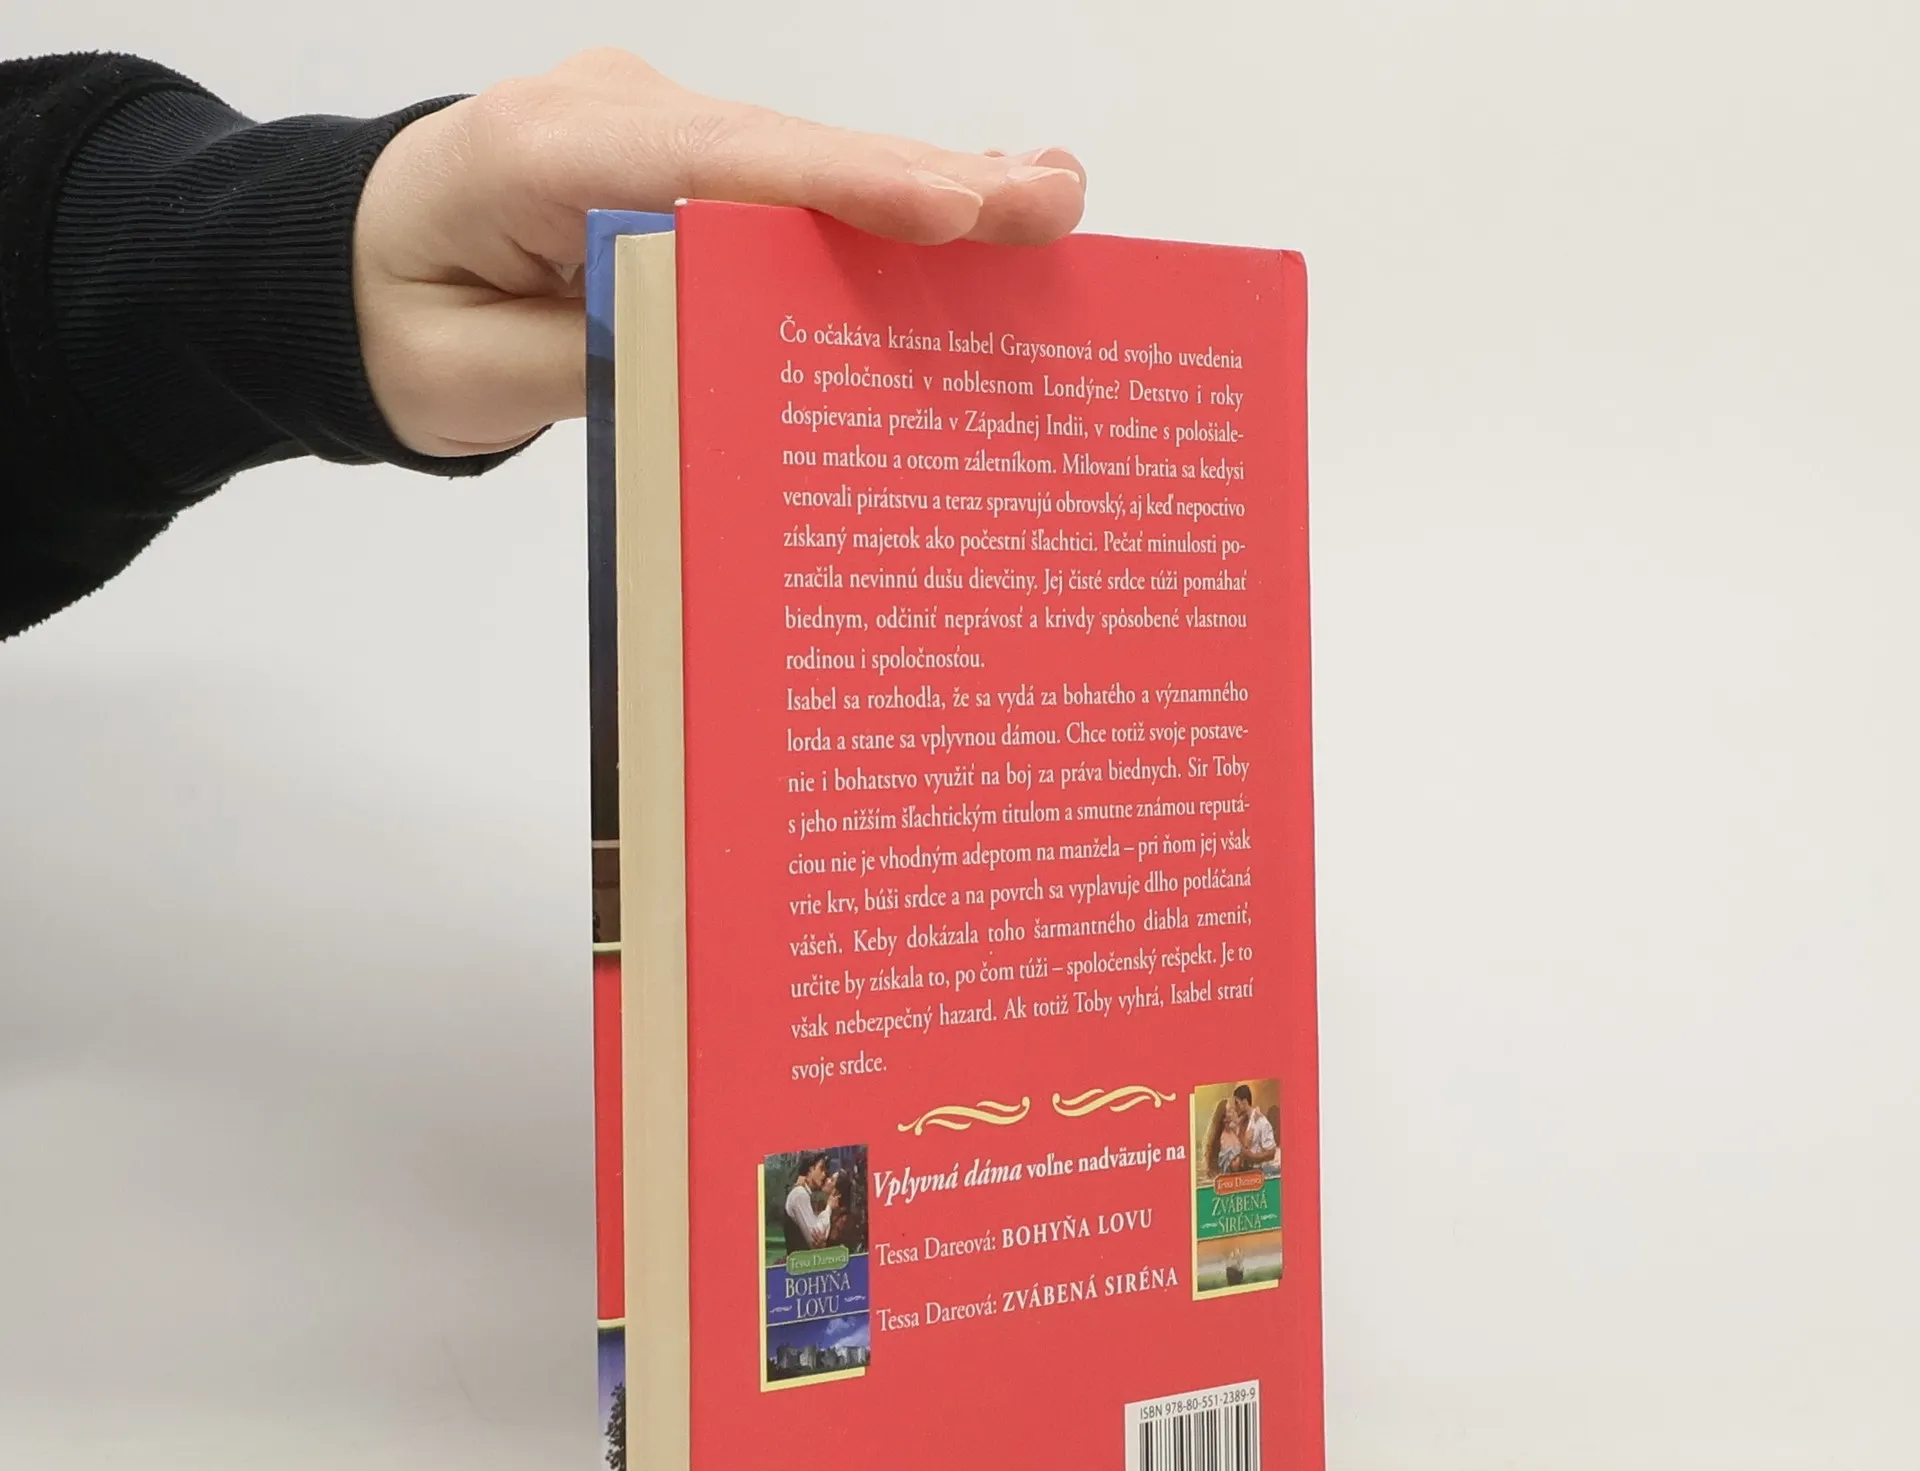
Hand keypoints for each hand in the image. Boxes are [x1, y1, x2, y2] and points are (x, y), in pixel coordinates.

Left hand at [353, 48, 1086, 456]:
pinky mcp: (682, 166)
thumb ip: (595, 360)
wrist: (346, 270)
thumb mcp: (466, 375)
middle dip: (924, 181)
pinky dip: (877, 206)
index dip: (840, 189)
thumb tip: (721, 357)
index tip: (949, 211)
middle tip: (1050, 204)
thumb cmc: (396, 322)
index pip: (712, 167)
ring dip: (924, 189)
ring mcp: (655, 132)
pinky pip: (789, 186)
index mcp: (542, 153)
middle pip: (786, 152)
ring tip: (1043, 206)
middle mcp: (615, 117)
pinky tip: (972, 211)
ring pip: (803, 164)